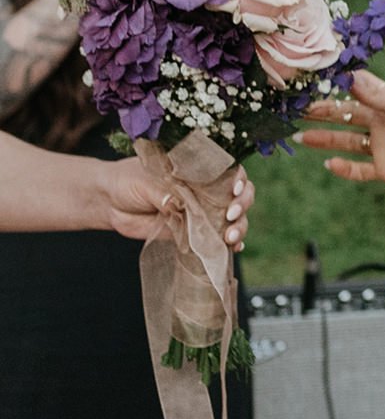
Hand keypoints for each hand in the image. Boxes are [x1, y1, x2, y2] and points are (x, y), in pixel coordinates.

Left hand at [98, 157, 251, 249]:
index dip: (240, 180)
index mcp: (200, 170)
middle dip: (242, 205)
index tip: (234, 190)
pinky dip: (228, 244)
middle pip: (240, 195)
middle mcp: (206, 190)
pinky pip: (216, 239)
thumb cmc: (128, 181)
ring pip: (233, 219)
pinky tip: (233, 248)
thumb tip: (184, 206)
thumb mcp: (148, 181)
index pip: (232, 171)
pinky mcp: (192, 233)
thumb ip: (168, 192)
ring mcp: (202, 212)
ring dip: (238, 227)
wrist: (108, 203)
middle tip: (230, 216)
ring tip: (229, 238)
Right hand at [297, 70, 384, 194]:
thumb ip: (381, 95)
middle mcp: (381, 124)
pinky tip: (328, 164)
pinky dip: (343, 169)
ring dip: (324, 140)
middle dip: (321, 114)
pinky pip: (359, 170)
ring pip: (346, 143)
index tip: (309, 83)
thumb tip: (351, 76)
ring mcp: (382, 147)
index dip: (333, 90)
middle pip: (345, 117)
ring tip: (299, 136)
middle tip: (295, 110)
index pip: (354, 94)